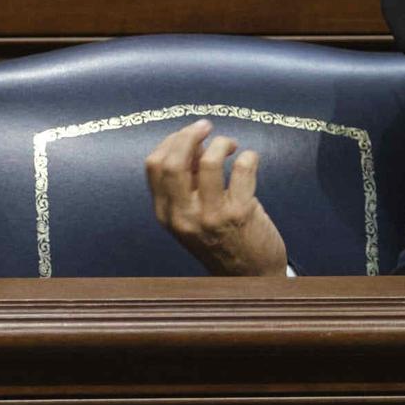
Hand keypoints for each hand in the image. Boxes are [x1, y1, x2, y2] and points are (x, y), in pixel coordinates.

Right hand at [143, 119, 288, 276]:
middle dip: (190, 135)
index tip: (189, 135)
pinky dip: (248, 156)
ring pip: (209, 161)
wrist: (249, 277)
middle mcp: (182, 216)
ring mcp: (210, 216)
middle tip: (206, 127)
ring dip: (221, 143)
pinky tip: (250, 160)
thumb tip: (193, 144)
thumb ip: (187, 183)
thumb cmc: (220, 241)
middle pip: (174, 161)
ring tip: (231, 146)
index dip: (172, 141)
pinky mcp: (239, 214)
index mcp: (165, 214)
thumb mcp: (191, 217)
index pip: (154, 165)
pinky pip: (242, 168)